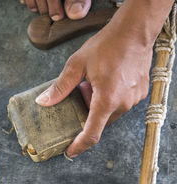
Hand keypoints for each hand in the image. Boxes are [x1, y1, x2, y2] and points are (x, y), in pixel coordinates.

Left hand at [35, 7, 153, 157]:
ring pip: (111, 112)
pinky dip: (111, 98)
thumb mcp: (77, 64)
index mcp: (106, 100)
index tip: (70, 151)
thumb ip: (61, 86)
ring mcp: (134, 99)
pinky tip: (107, 80)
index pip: (92, 133)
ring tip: (94, 82)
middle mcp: (123, 104)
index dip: (79, 145)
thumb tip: (44, 101)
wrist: (134, 32)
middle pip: (100, 121)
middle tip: (82, 92)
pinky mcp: (140, 93)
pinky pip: (122, 103)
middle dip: (88, 112)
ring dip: (100, 104)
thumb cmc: (107, 45)